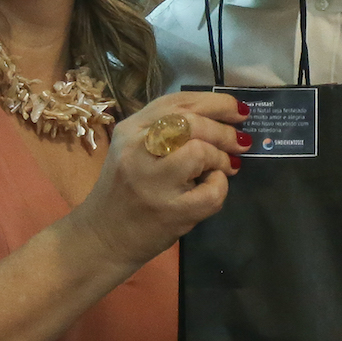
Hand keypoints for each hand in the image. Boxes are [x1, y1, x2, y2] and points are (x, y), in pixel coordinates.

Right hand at [74, 90, 250, 267]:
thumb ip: (167, 131)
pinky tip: (213, 187)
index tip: (237, 110)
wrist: (102, 238)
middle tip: (239, 142)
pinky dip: (220, 186)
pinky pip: (210, 192)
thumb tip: (220, 119)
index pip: (177, 103)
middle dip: (224, 131)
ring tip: (225, 167)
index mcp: (130, 130)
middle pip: (191, 123)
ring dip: (221, 157)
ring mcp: (152, 183)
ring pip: (199, 152)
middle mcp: (137, 151)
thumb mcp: (135, 149)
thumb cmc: (124, 190)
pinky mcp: (170, 213)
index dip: (215, 103)